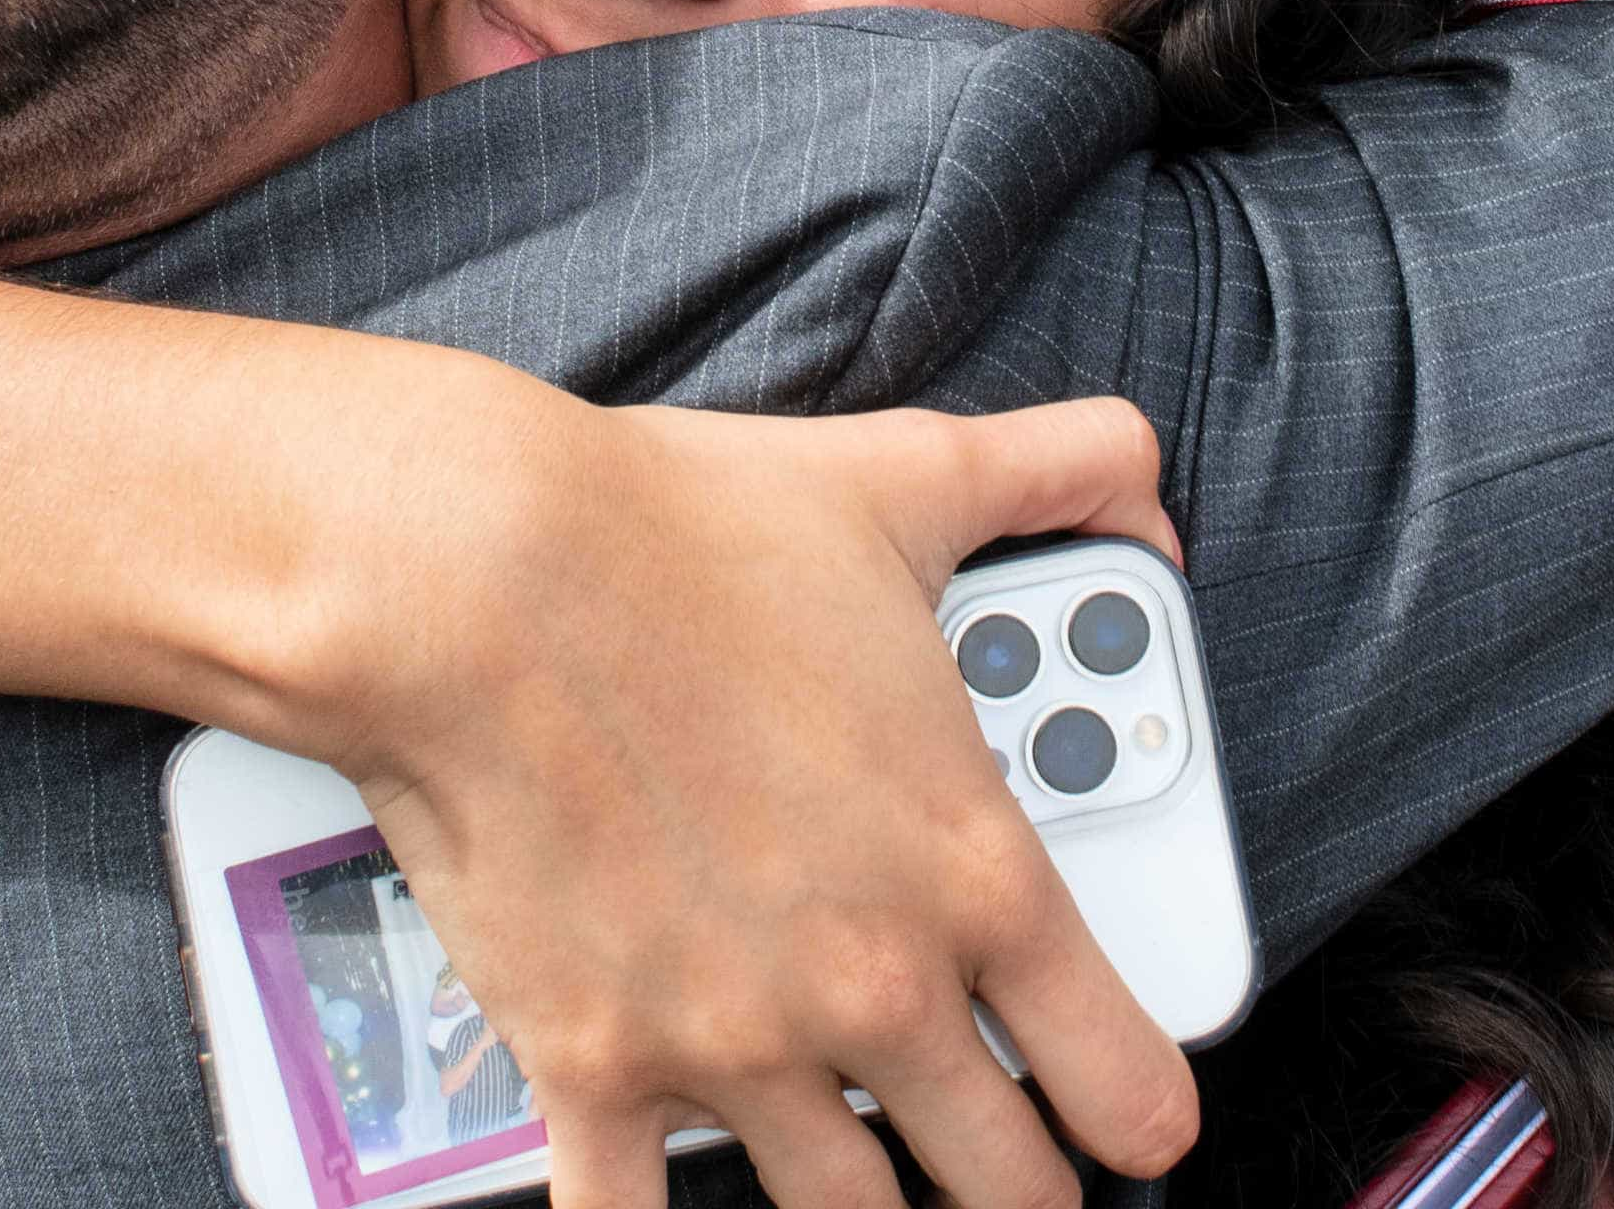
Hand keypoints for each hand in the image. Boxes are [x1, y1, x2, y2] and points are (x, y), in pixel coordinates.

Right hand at [304, 396, 1197, 1208]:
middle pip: (1008, 1189)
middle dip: (1015, 1182)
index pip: (1128, 1082)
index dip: (1141, 1111)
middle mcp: (875, 986)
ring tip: (858, 1179)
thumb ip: (1058, 477)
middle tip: (994, 1152)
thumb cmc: (677, 533)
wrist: (472, 575)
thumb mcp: (909, 480)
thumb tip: (1142, 484)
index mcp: (975, 872)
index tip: (1126, 1111)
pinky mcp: (594, 1068)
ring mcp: (735, 1045)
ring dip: (862, 1206)